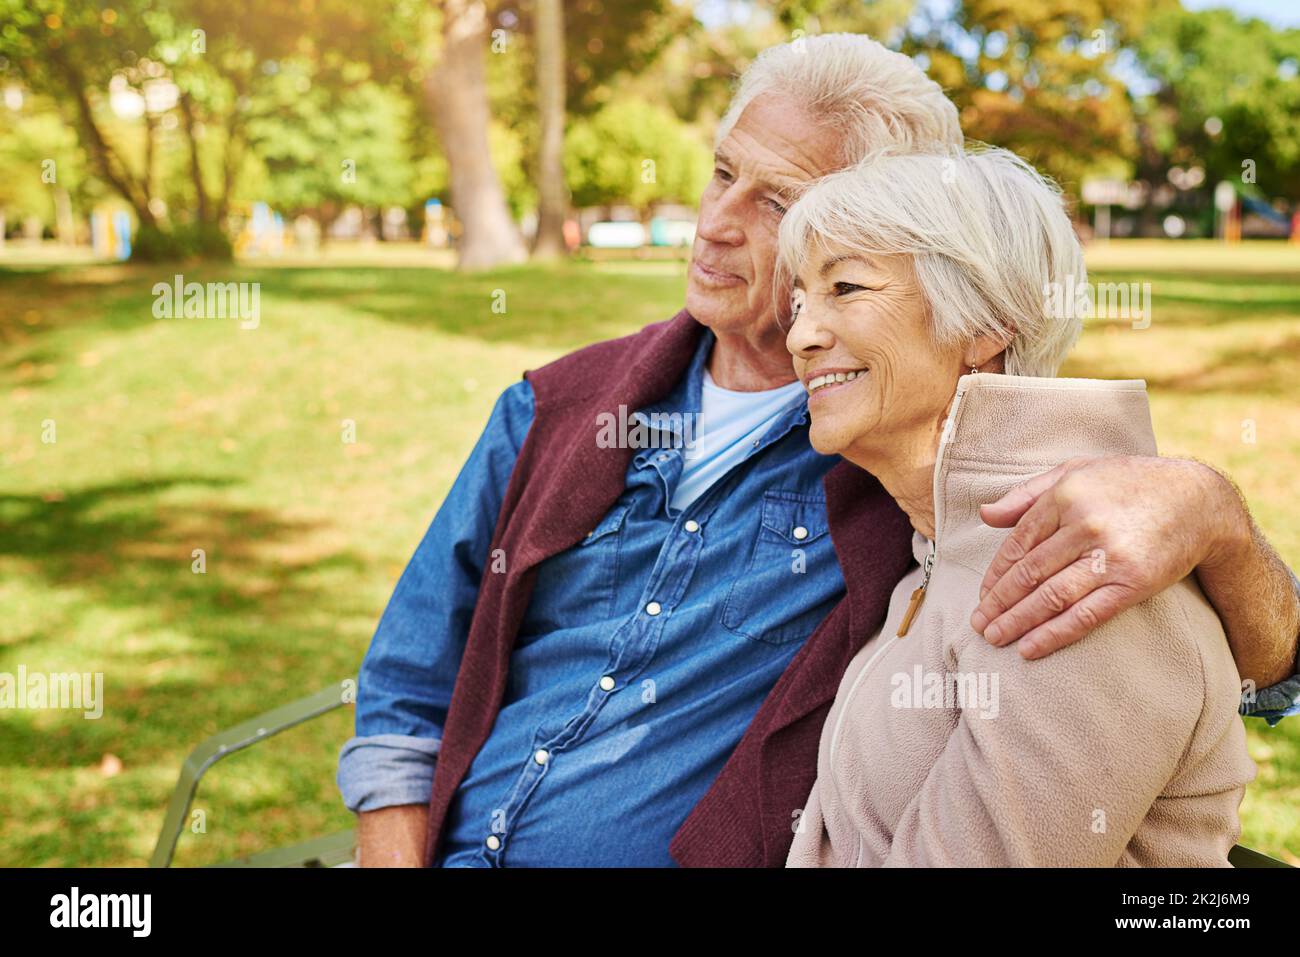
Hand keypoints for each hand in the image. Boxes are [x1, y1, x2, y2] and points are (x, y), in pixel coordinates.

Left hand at [969, 456, 1236, 658]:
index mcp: (1065, 496)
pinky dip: (1054, 634)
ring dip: (1017, 621)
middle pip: (1029, 573)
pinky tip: (1030, 648)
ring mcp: (1109, 556)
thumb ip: (1027, 494)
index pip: (1017, 543)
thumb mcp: (1075, 471)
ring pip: (1051, 596)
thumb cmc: (1128, 483)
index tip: (982, 595)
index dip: (996, 574)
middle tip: (978, 624)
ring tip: (994, 638)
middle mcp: (1084, 526)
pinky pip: (1086, 615)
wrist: (1198, 500)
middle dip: (998, 602)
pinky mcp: (1133, 583)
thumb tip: (985, 515)